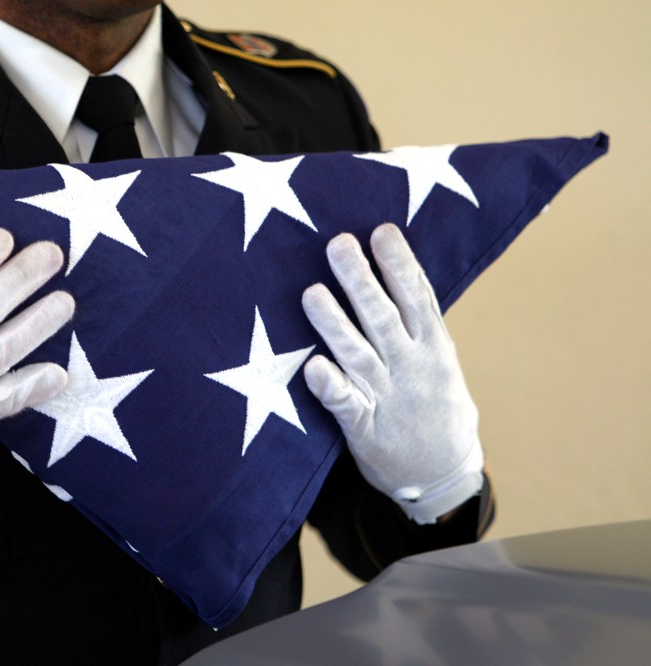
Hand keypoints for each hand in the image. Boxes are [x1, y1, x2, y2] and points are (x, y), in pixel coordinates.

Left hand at [301, 223, 483, 523]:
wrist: (444, 476)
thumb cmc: (435, 407)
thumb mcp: (441, 361)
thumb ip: (418, 323)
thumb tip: (398, 271)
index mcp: (433, 348)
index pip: (417, 298)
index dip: (400, 264)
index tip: (381, 231)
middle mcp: (411, 368)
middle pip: (384, 317)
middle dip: (361, 280)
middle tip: (338, 243)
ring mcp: (388, 398)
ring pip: (358, 354)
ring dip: (334, 324)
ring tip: (312, 292)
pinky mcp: (364, 428)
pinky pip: (345, 405)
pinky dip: (331, 386)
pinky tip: (313, 368)